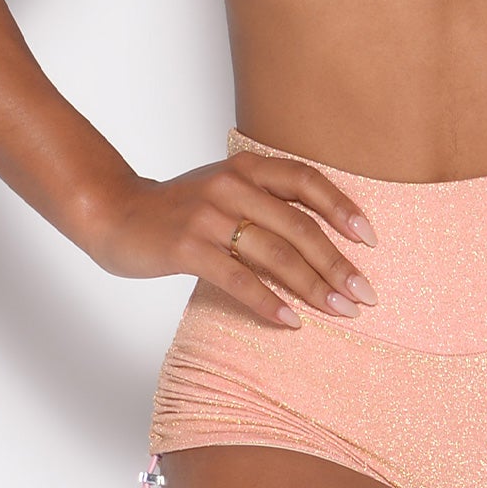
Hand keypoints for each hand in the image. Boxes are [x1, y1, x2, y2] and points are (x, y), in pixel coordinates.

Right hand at [82, 153, 380, 327]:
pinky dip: (269, 301)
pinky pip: (238, 278)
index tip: (371, 240)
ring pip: (275, 255)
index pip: (307, 181)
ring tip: (340, 311)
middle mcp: (233, 185)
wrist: (115, 212)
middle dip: (338, 264)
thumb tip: (326, 238)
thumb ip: (268, 202)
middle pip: (300, 227)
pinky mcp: (187, 247)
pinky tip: (292, 321)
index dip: (343, 209)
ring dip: (313, 287)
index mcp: (247, 166)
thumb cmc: (181, 208)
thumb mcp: (227, 189)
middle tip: (365, 294)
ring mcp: (209, 215)